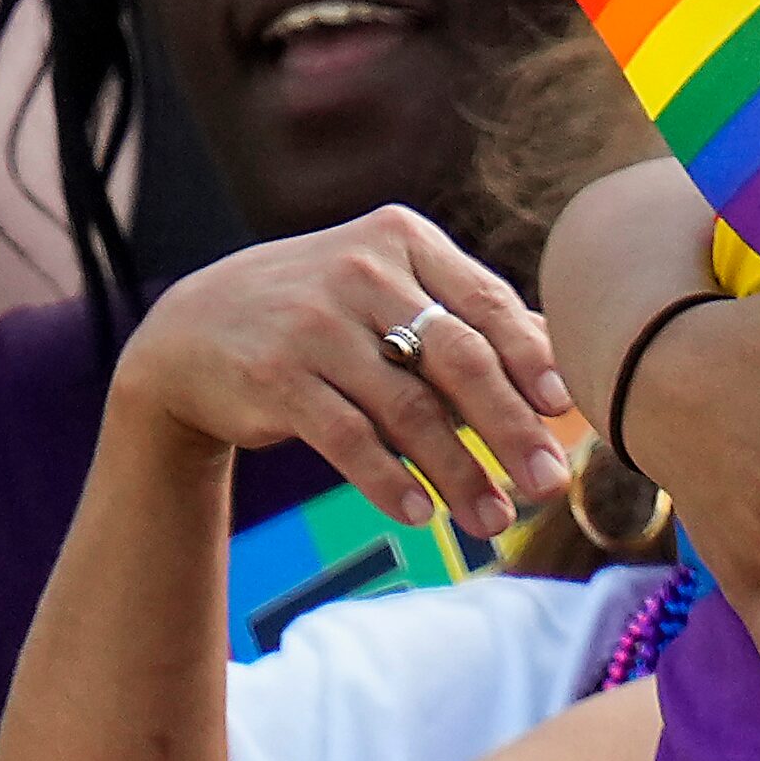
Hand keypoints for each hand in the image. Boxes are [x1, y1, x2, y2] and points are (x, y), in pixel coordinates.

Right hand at [108, 204, 573, 537]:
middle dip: (511, 427)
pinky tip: (422, 514)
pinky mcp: (275, 376)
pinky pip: (348, 438)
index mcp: (404, 240)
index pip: (486, 302)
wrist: (193, 332)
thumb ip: (467, 316)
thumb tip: (564, 358)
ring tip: (494, 520)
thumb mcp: (390, 289)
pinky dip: (390, 480)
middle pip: (459, 358)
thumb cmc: (325, 315)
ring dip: (458, 472)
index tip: (566, 408)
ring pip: (408, 408)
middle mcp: (362, 272)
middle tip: (549, 483)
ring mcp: (315, 323)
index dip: (531, 358)